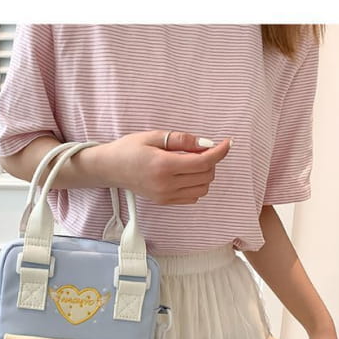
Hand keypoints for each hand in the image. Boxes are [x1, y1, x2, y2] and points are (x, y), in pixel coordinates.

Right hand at [95, 130, 231, 204]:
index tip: (227, 142)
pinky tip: (186, 174)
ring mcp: (165, 196)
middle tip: (200, 148)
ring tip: (192, 161)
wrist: (111, 168)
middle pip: (206, 175)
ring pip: (202, 188)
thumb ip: (181, 139)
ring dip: (204, 174)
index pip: (203, 162)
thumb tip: (206, 143)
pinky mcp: (164, 201)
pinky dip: (196, 185)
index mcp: (163, 165)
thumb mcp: (154, 136)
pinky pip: (192, 197)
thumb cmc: (129, 149)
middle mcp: (166, 184)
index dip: (220, 152)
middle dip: (211, 161)